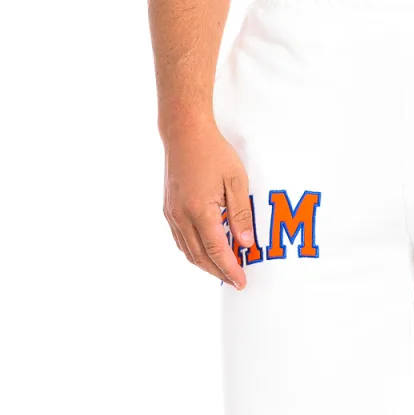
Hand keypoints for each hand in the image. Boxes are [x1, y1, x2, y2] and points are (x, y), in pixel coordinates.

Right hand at [162, 120, 252, 288]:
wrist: (184, 132)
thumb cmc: (213, 152)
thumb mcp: (236, 181)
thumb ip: (241, 215)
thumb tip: (246, 244)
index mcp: (199, 210)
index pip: (217, 251)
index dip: (230, 269)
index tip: (242, 282)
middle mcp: (181, 216)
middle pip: (201, 257)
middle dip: (219, 273)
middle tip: (236, 281)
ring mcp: (172, 214)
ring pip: (188, 251)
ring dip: (206, 265)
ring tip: (224, 271)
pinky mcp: (168, 210)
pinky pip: (181, 240)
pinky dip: (194, 252)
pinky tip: (207, 253)